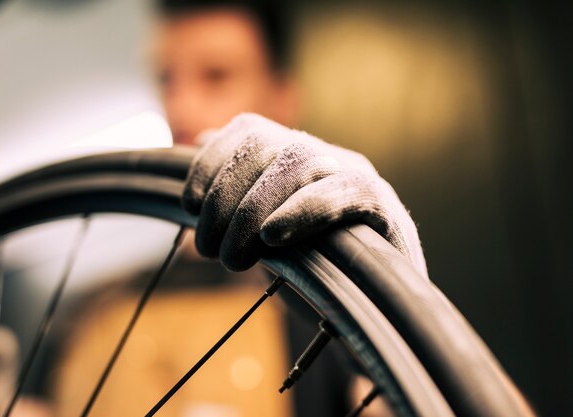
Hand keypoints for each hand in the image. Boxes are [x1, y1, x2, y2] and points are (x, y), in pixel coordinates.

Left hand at [183, 113, 426, 275]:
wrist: (374, 303)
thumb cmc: (314, 263)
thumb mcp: (268, 225)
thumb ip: (240, 183)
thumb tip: (203, 138)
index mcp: (296, 153)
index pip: (246, 131)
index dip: (209, 163)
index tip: (189, 205)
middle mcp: (325, 154)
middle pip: (264, 146)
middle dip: (224, 199)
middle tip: (210, 249)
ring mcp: (354, 174)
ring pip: (297, 162)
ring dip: (251, 211)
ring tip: (234, 258)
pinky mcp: (383, 205)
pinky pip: (345, 191)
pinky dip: (304, 210)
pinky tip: (274, 235)